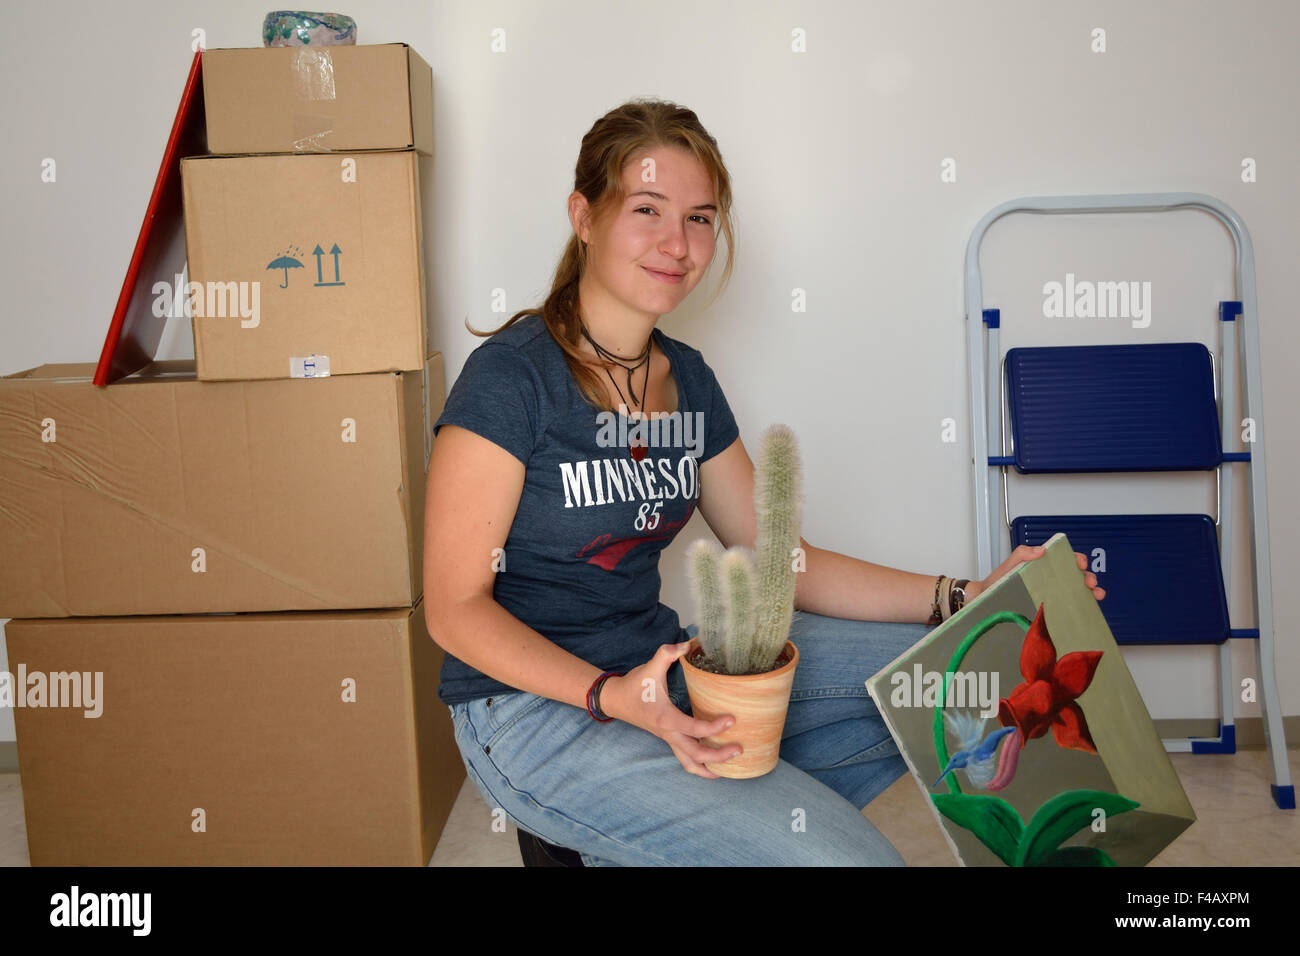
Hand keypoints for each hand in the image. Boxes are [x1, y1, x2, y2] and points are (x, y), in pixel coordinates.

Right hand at [598, 642, 742, 778]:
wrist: (615, 700)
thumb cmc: (634, 686)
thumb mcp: (650, 667)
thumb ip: (667, 654)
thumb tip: (687, 645)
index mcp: (666, 718)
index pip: (695, 728)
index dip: (715, 727)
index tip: (732, 720)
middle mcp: (668, 733)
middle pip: (695, 755)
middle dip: (718, 756)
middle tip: (739, 749)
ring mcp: (668, 739)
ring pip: (689, 763)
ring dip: (708, 768)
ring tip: (728, 768)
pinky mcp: (668, 738)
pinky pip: (685, 758)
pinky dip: (700, 764)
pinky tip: (713, 762)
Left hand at [965, 545, 1105, 603]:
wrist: (986, 602)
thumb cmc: (997, 582)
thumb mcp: (1009, 564)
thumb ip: (1023, 554)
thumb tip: (1042, 550)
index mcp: (1045, 566)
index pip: (1067, 560)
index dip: (1078, 560)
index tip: (1080, 564)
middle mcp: (1052, 580)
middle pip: (1078, 576)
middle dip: (1088, 576)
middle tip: (1088, 582)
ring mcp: (1054, 595)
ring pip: (1079, 591)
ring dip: (1092, 591)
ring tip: (1095, 594)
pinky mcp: (1053, 609)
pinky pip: (1071, 606)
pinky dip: (1084, 605)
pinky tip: (1090, 607)